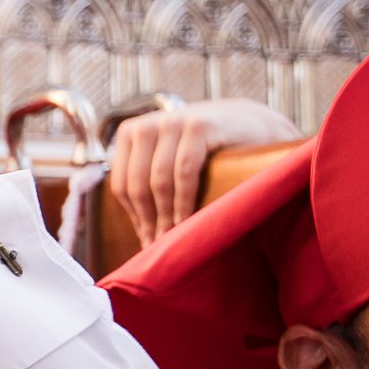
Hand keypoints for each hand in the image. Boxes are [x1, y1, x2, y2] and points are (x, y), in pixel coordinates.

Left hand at [109, 98, 303, 246]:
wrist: (247, 123)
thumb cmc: (203, 149)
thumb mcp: (167, 158)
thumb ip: (147, 182)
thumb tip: (141, 234)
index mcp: (130, 134)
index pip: (121, 184)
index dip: (134, 216)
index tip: (146, 239)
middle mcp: (146, 125)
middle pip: (137, 184)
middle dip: (149, 219)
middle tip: (159, 245)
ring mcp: (172, 123)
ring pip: (159, 180)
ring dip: (166, 214)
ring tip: (172, 237)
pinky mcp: (199, 126)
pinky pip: (185, 171)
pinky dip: (183, 199)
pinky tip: (186, 219)